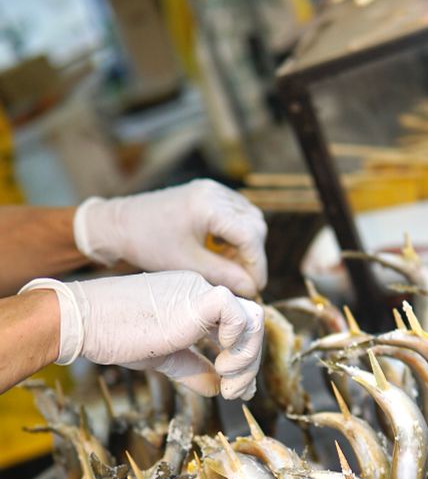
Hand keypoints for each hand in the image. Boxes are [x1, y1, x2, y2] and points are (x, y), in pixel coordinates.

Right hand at [19, 271, 263, 398]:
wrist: (86, 322)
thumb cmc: (116, 335)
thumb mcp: (163, 356)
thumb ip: (192, 367)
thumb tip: (217, 388)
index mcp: (194, 302)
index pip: (236, 326)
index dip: (244, 358)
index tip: (236, 388)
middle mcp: (202, 292)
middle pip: (251, 323)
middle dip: (250, 363)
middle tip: (236, 392)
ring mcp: (202, 292)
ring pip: (253, 318)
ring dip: (248, 357)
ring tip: (229, 383)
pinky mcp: (199, 299)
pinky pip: (239, 315)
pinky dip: (238, 343)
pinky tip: (221, 363)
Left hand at [73, 180, 267, 297]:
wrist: (120, 225)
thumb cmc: (148, 244)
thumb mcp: (188, 265)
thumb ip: (224, 276)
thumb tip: (252, 289)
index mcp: (208, 205)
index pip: (250, 235)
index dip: (257, 265)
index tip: (255, 288)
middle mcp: (214, 191)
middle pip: (254, 225)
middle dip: (253, 255)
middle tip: (243, 280)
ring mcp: (212, 189)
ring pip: (249, 219)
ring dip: (246, 246)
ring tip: (231, 267)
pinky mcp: (208, 194)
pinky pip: (236, 214)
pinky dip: (236, 235)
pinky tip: (223, 253)